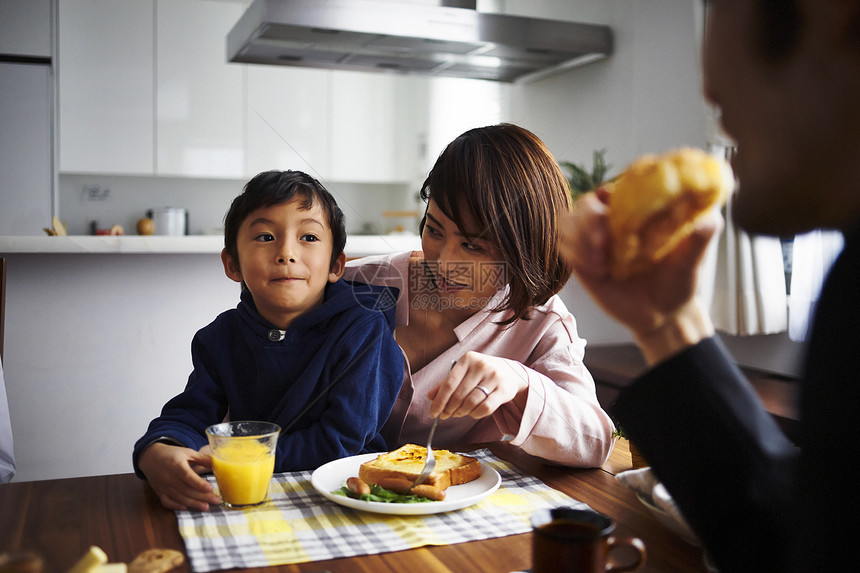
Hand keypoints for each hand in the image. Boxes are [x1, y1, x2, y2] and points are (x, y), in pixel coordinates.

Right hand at [138, 442, 219, 510]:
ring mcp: (163, 487)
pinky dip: (177, 506)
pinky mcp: (160, 493)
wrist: (151, 458)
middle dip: (203, 497)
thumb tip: (218, 463)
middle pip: (187, 490)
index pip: (188, 477)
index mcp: (177, 465)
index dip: (200, 484)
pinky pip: (168, 502)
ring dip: (193, 504)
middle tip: (217, 501)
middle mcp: (169, 477)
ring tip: (206, 507)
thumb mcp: (188, 452)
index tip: (211, 488)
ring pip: (179, 498)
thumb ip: (203, 458)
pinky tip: (187, 508)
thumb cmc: (172, 454)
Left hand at [427, 351, 528, 419]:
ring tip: (459, 413)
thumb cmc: (482, 373)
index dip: (439, 401)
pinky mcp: (504, 389)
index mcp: (468, 359)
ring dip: (461, 412)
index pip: (449, 383)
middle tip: (445, 415)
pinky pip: (485, 408)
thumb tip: (430, 396)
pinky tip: (473, 413)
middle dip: (449, 409)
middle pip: (459, 395)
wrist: (512, 372)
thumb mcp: (465, 371)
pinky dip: (476, 414)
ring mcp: (494, 377)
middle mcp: (481, 366)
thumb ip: (447, 382)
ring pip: (471, 402)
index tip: (433, 413)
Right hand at [559, 189, 719, 363]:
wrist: (663, 317)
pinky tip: (597, 271)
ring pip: (567, 222)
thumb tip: (709, 219)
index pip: (614, 188)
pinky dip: (575, 255)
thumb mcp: (694, 260)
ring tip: (600, 260)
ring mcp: (594, 243)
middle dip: (587, 218)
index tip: (611, 201)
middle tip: (604, 241)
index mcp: (636, 213)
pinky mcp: (583, 263)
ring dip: (578, 237)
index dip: (607, 191)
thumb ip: (702, 236)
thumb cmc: (680, 282)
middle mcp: (612, 223)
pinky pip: (564, 247)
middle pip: (584, 202)